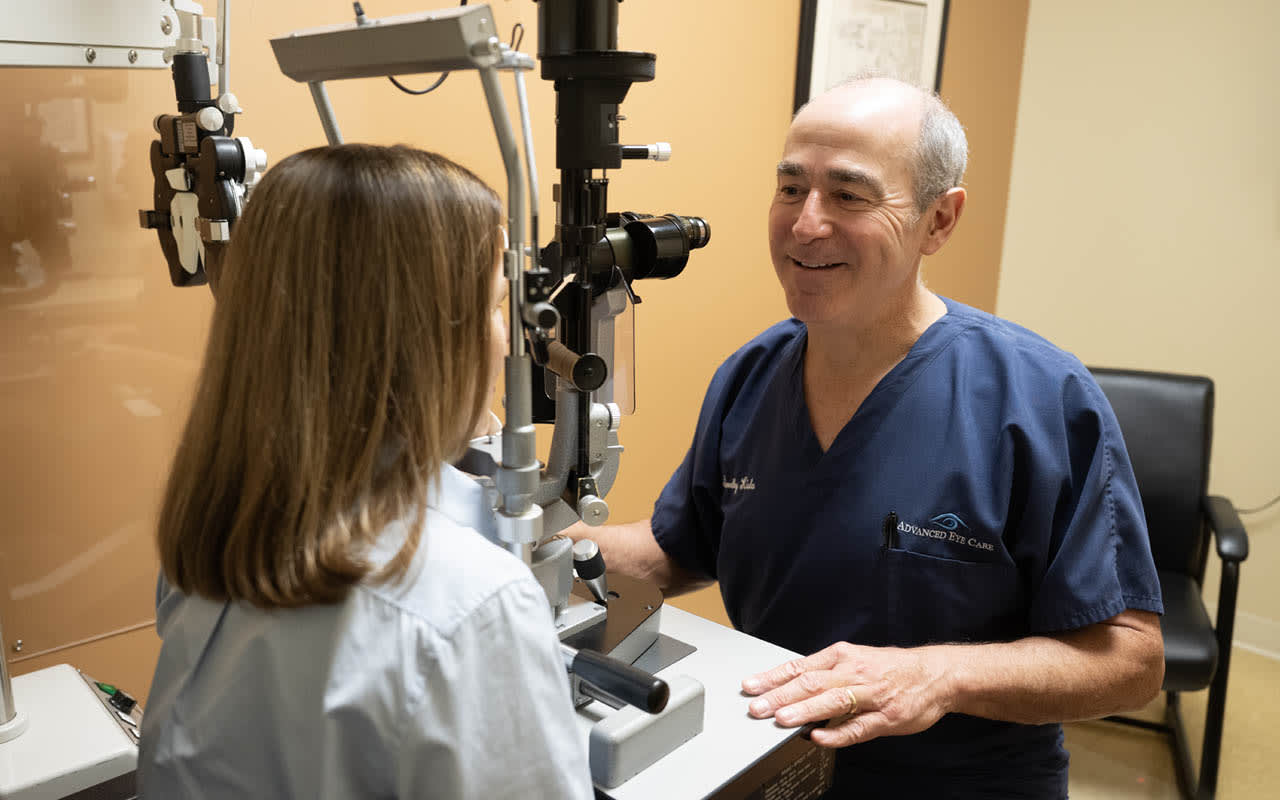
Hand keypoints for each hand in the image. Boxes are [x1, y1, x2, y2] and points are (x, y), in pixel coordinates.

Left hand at [741, 641, 952, 747]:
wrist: (936, 674)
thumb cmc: (891, 668)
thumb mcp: (855, 658)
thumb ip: (825, 672)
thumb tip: (788, 684)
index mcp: (843, 656)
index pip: (800, 666)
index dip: (773, 677)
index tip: (750, 686)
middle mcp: (855, 672)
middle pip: (812, 683)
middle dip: (781, 695)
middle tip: (756, 706)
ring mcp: (872, 695)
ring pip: (834, 701)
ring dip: (804, 710)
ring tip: (780, 718)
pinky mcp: (888, 717)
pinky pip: (859, 727)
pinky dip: (837, 733)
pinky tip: (818, 737)